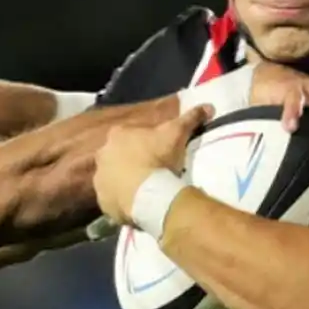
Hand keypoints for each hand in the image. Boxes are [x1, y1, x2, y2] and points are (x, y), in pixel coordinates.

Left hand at [94, 104, 212, 225]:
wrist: (148, 195)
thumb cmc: (159, 159)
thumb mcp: (177, 134)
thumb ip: (190, 118)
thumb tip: (208, 106)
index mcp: (117, 134)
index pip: (128, 134)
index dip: (143, 141)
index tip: (156, 150)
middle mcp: (103, 154)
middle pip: (117, 155)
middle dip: (129, 160)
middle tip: (149, 169)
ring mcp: (99, 178)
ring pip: (111, 176)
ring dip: (123, 180)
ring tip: (143, 188)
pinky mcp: (102, 200)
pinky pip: (111, 198)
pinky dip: (120, 199)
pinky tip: (135, 202)